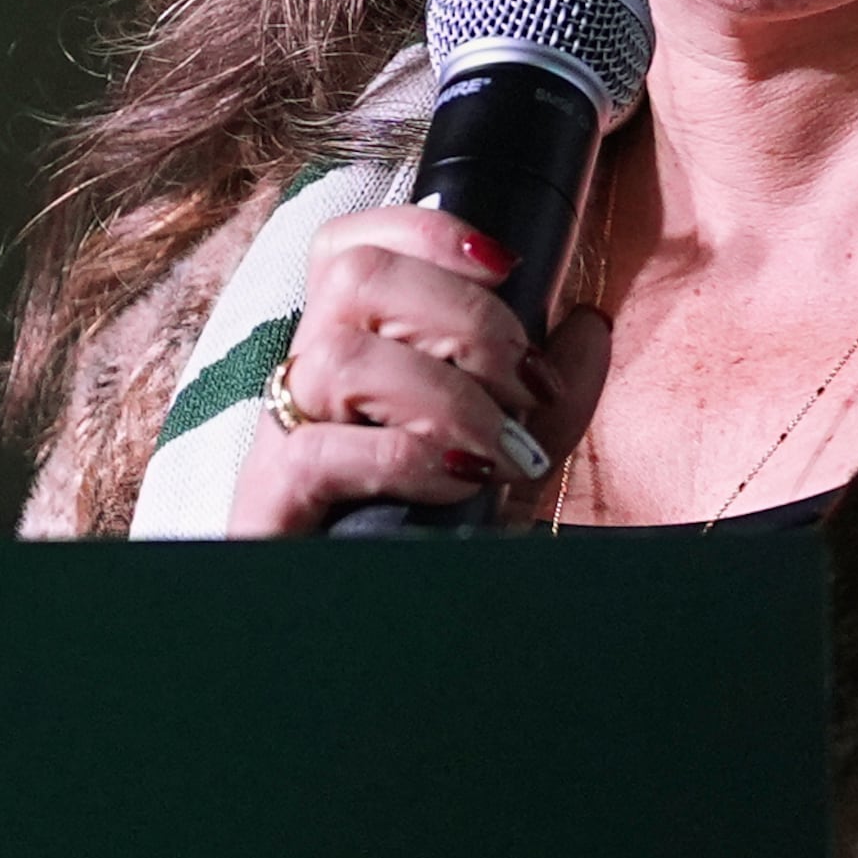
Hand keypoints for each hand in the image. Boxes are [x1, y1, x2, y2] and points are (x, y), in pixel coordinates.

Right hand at [226, 204, 611, 536]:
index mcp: (353, 348)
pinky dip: (406, 459)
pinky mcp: (270, 505)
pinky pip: (321, 452)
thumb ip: (550, 397)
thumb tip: (586, 325)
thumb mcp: (509, 455)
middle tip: (525, 382)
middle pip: (353, 277)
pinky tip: (456, 483)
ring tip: (499, 450)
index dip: (426, 229)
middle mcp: (307, 380)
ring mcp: (281, 440)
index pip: (352, 244)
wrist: (380, 628)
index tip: (504, 262)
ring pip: (338, 358)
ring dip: (445, 395)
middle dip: (463, 315)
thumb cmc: (433, 534)